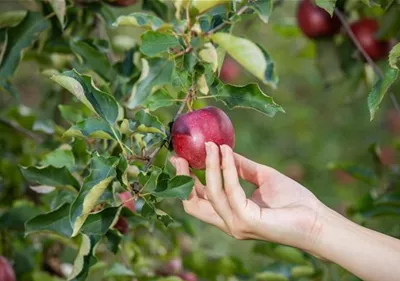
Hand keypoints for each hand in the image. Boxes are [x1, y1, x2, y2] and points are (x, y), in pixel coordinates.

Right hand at [170, 142, 323, 251]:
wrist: (316, 219)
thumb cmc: (292, 201)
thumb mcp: (261, 178)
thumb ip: (241, 167)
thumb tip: (223, 149)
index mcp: (229, 214)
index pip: (198, 200)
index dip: (186, 179)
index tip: (182, 157)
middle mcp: (227, 222)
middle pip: (192, 202)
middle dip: (183, 178)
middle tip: (180, 155)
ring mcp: (235, 224)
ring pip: (210, 193)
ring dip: (209, 166)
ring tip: (212, 145)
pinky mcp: (246, 221)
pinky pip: (230, 190)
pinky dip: (226, 169)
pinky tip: (228, 152)